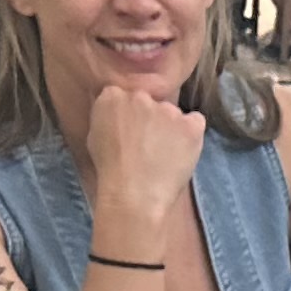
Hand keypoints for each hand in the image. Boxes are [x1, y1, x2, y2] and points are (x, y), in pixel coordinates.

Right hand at [84, 78, 209, 233]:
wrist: (133, 194)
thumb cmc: (109, 171)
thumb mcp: (94, 137)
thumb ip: (107, 116)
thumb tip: (116, 111)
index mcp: (113, 96)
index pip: (125, 96)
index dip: (130, 115)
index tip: (130, 132)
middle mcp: (141, 97)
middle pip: (150, 102)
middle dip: (150, 119)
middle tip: (147, 145)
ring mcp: (168, 110)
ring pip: (173, 113)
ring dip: (170, 128)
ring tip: (163, 155)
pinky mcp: (190, 125)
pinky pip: (196, 122)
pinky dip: (191, 134)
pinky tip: (182, 152)